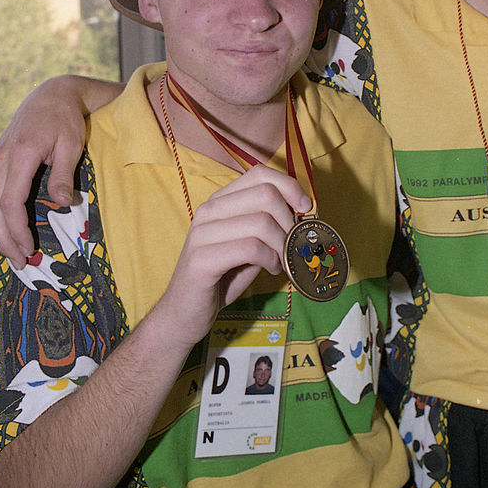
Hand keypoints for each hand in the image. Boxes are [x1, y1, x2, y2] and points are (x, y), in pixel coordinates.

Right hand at [0, 77, 91, 266]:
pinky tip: (2, 232)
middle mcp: (0, 158)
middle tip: (21, 262)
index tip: (29, 249)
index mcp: (20, 155)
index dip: (16, 230)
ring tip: (12, 254)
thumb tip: (65, 203)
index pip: (10, 202)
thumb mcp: (72, 144)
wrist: (51, 96)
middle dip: (4, 239)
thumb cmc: (65, 120)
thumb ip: (65, 175)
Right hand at [152, 165, 311, 348]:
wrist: (182, 313)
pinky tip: (271, 269)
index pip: (259, 173)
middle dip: (289, 221)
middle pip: (265, 194)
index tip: (305, 207)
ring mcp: (202, 233)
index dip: (289, 186)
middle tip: (292, 244)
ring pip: (262, 222)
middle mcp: (209, 210)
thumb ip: (269, 226)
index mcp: (219, 201)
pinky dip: (270, 259)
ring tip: (281, 261)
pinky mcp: (201, 259)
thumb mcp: (249, 246)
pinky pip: (250, 248)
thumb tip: (302, 213)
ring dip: (282, 245)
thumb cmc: (220, 278)